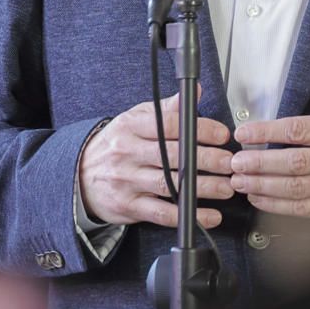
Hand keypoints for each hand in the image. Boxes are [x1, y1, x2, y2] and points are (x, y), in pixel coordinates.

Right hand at [78, 90, 233, 228]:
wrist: (78, 175)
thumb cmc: (115, 145)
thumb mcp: (134, 119)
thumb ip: (166, 109)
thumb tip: (195, 92)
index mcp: (131, 127)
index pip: (169, 125)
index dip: (199, 129)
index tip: (222, 135)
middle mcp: (128, 153)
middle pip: (174, 156)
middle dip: (207, 160)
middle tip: (230, 163)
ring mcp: (127, 181)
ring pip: (171, 185)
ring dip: (203, 187)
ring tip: (227, 188)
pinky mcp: (128, 206)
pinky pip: (163, 213)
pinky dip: (188, 215)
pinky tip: (209, 215)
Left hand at [230, 55, 309, 220]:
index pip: (300, 130)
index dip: (268, 131)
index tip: (244, 132)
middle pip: (294, 163)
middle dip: (259, 163)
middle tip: (234, 162)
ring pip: (296, 190)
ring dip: (264, 186)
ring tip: (239, 181)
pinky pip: (306, 210)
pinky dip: (279, 207)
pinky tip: (260, 199)